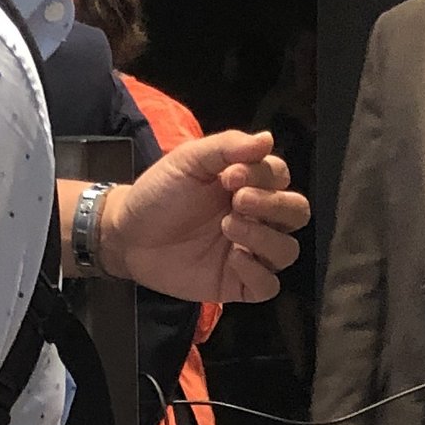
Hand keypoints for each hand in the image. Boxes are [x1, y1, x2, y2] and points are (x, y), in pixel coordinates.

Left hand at [104, 127, 307, 305]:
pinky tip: (233, 260)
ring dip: (264, 237)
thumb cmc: (160, 193)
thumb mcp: (189, 160)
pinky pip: (269, 286)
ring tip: (228, 227)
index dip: (265, 176)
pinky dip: (258, 273)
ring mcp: (250, 252)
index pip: (282, 177)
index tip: (230, 177)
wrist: (128, 234)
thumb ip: (227, 146)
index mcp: (249, 184)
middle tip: (237, 201)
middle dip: (274, 206)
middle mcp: (257, 218)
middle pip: (297, 213)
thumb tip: (268, 139)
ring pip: (288, 250)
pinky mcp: (237, 283)